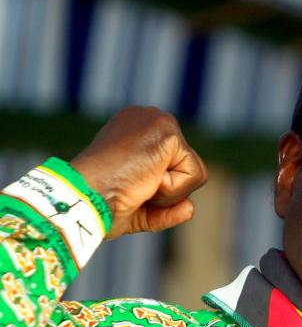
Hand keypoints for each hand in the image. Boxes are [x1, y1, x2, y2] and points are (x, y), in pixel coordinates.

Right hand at [71, 106, 206, 238]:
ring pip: (194, 173)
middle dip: (167, 191)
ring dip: (170, 192)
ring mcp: (158, 121)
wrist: (81, 200)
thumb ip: (165, 209)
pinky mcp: (168, 133)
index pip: (174, 165)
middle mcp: (148, 118)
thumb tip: (190, 208)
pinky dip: (173, 190)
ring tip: (138, 184)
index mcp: (136, 129)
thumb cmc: (99, 205)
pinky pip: (195, 176)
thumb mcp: (137, 206)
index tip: (127, 186)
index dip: (157, 190)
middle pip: (188, 167)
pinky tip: (145, 180)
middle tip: (132, 188)